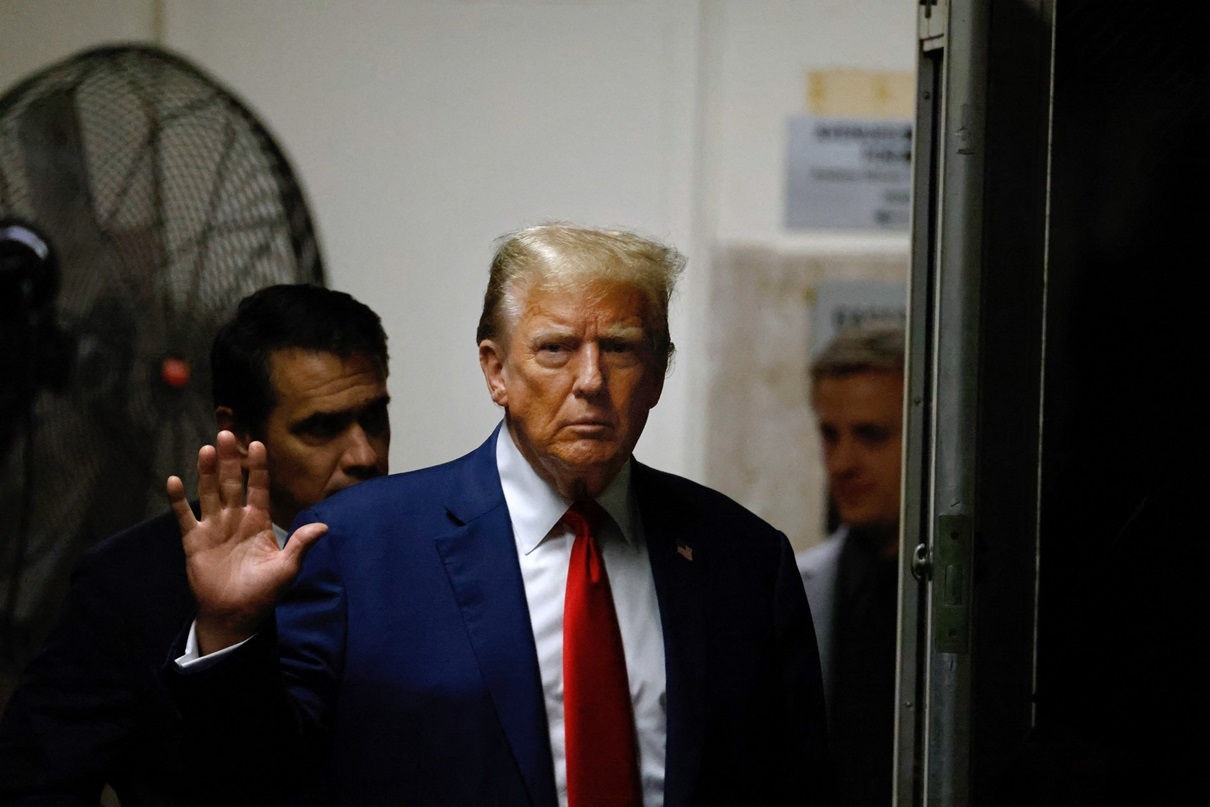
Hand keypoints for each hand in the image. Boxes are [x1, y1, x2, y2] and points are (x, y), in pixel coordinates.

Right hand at [167, 430, 326, 654]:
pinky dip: (178, 500)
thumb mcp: (286, 569)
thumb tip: (325, 526)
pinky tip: (174, 480)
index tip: (257, 444)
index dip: (257, 467)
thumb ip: (300, 545)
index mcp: (259, 521)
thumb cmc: (264, 593)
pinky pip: (185, 517)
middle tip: (226, 434)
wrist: (235, 615)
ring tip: (206, 450)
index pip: (258, 487)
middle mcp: (235, 518)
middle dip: (228, 460)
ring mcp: (213, 527)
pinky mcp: (194, 541)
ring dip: (206, 472)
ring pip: (209, 493)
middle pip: (231, 483)